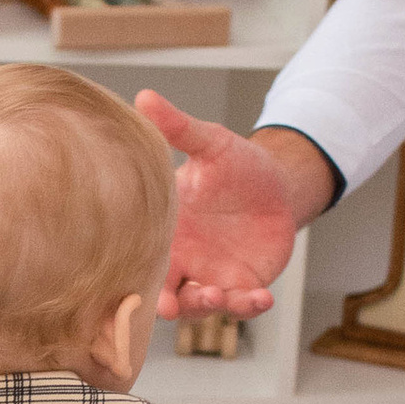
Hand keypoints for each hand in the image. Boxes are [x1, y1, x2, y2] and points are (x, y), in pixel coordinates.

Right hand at [136, 95, 316, 317]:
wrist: (278, 184)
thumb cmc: (237, 165)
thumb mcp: (209, 144)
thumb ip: (177, 128)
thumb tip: (145, 96)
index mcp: (163, 230)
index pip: (136, 258)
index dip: (129, 277)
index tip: (127, 287)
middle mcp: (181, 258)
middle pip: (159, 293)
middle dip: (160, 304)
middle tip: (169, 305)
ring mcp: (210, 275)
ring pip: (197, 305)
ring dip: (204, 306)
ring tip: (216, 294)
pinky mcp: (242, 284)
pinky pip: (240, 305)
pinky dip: (248, 307)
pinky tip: (262, 298)